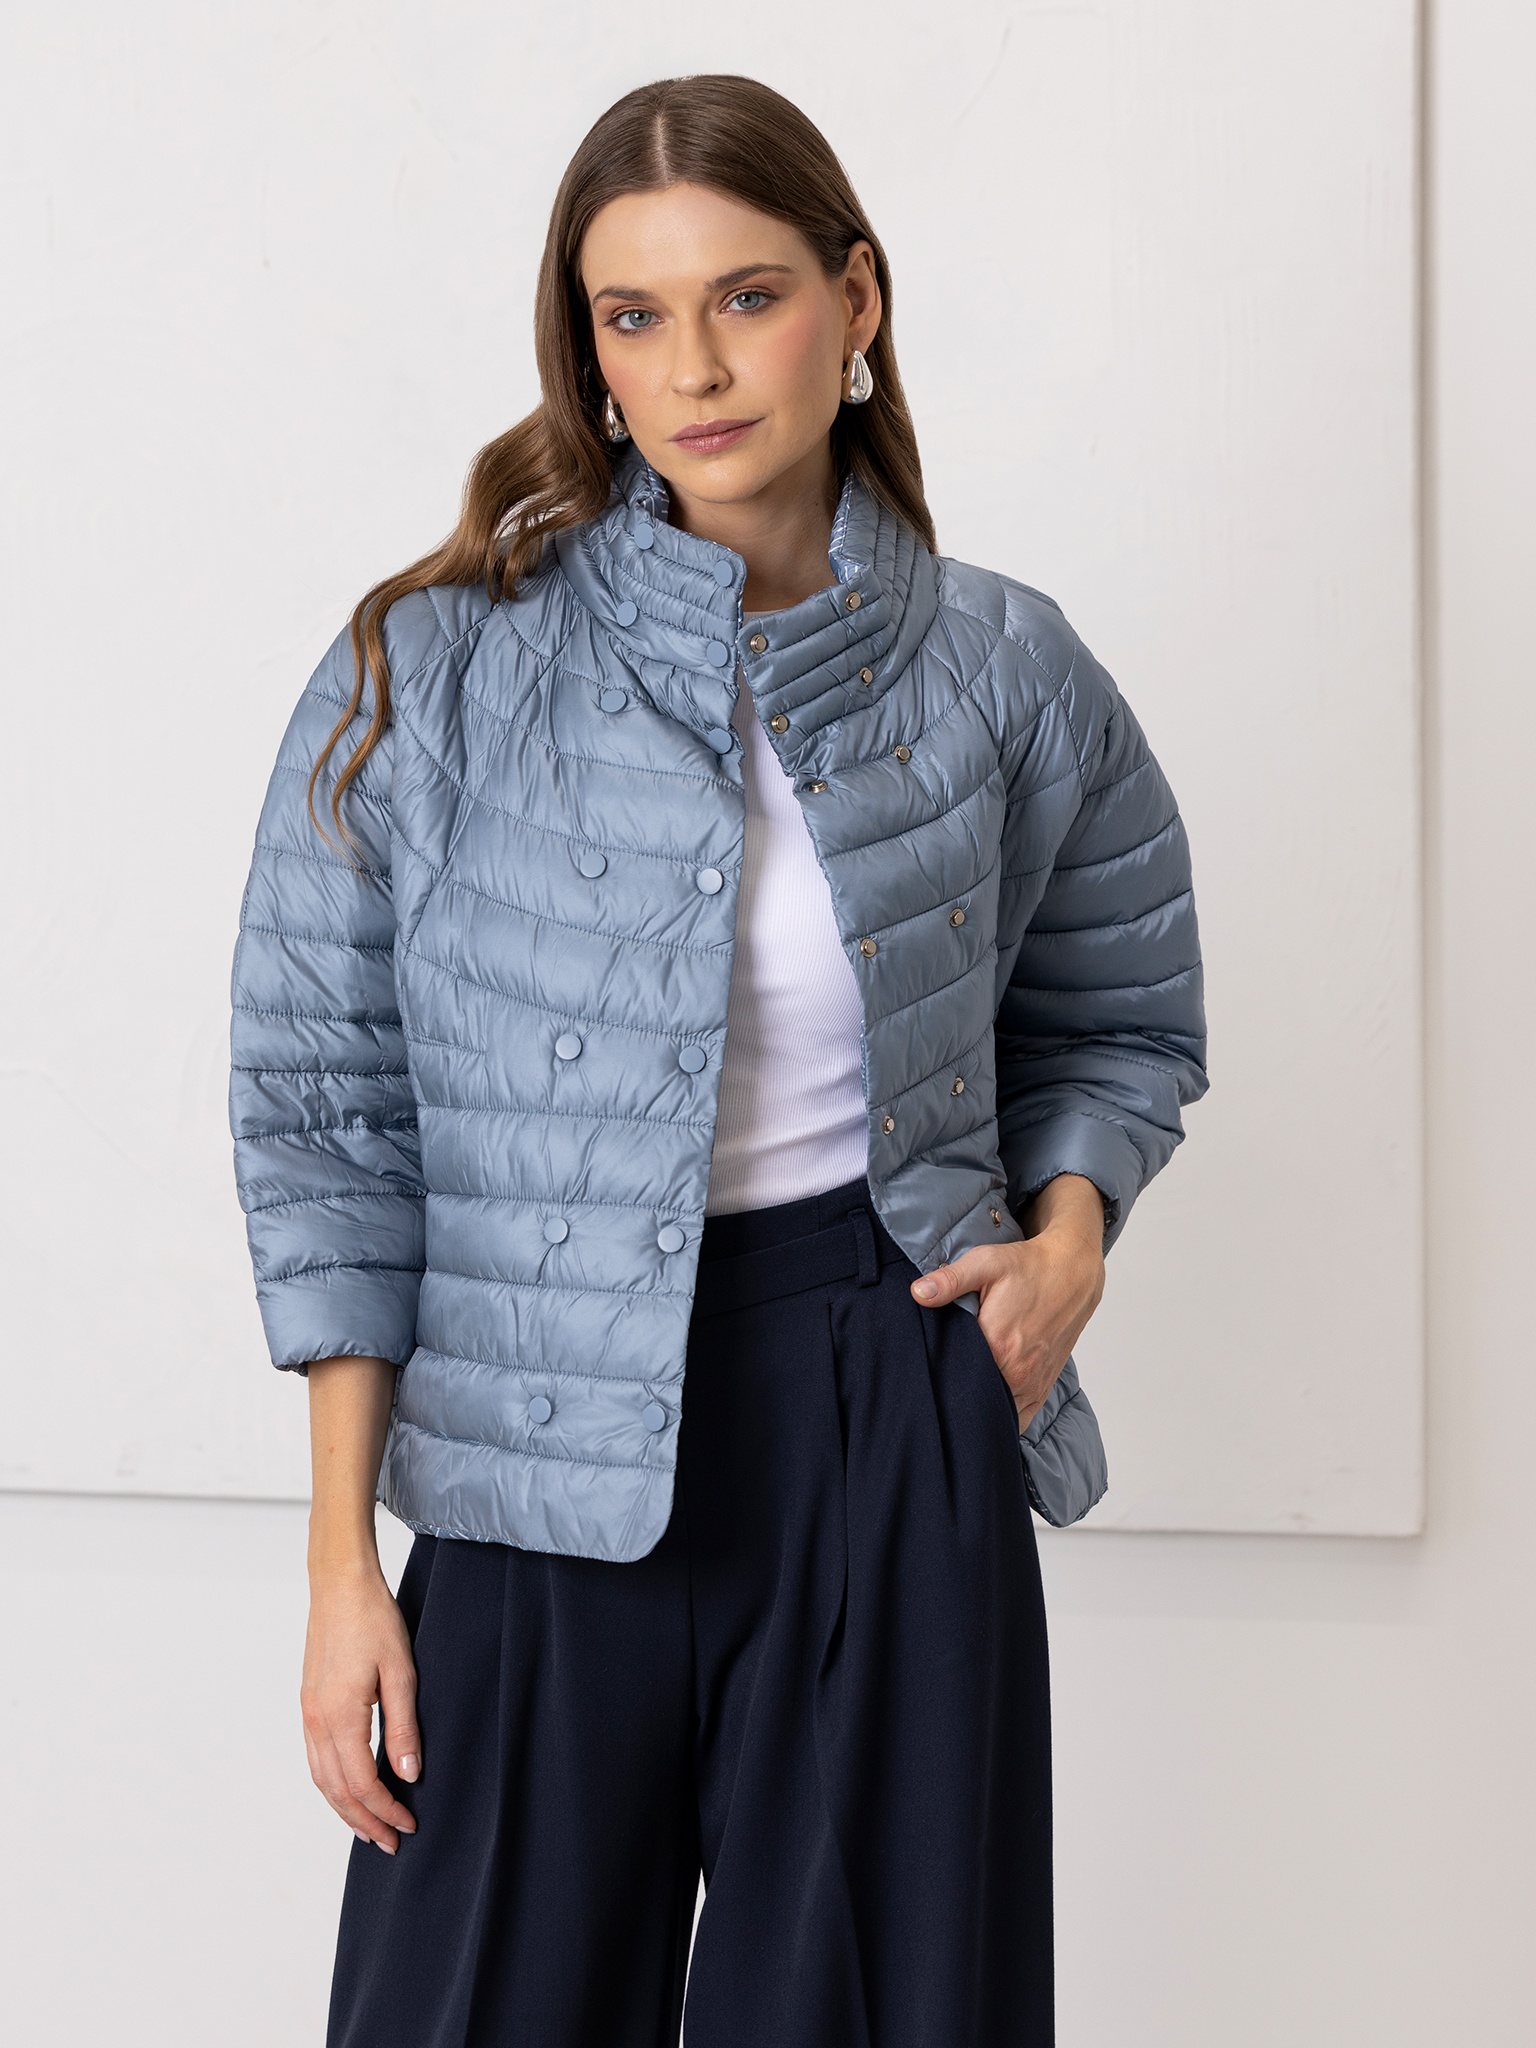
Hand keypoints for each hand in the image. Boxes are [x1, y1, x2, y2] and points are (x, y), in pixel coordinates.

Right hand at [301, 1559, 420, 1852]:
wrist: (339, 1583)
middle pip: (336, 1790)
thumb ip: (403, 1726)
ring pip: (321, 1778)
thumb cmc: (373, 1619)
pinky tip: (349, 1787)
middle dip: (364, 1821)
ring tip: (370, 1826)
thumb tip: (408, 1776)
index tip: (409, 1826)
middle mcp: (316, 1721)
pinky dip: (332, 1783)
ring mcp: (308, 1712)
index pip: (361, 1784)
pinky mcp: (308, 1702)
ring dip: (345, 1808)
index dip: (385, 1811)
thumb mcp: (401, 1671)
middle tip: (391, 1842)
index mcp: (340, 1716)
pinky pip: (316, 1758)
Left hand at [910, 1174, 1106, 1428]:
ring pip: (997, 1414)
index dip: (938, 1377)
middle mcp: (1017, 1371)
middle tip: (940, 1383)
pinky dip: (1003, 1417)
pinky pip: (1020, 1418)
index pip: (955, 1378)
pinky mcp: (1043, 1387)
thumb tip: (917, 1293)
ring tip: (961, 1395)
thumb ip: (950, 1281)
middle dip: (955, 1397)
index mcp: (998, 1344)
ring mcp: (1032, 1383)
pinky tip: (986, 1406)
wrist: (1073, 1272)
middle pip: (975, 1401)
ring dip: (979, 1409)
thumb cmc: (1029, 1267)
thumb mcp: (985, 1263)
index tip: (926, 1371)